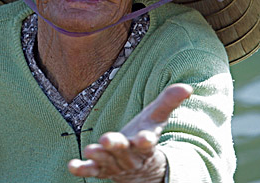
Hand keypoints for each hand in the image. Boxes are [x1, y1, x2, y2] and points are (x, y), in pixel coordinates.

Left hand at [68, 84, 192, 181]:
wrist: (141, 169)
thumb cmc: (145, 135)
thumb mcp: (156, 119)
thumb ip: (169, 102)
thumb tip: (188, 87)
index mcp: (145, 144)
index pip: (147, 142)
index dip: (146, 140)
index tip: (145, 138)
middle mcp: (131, 156)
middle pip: (124, 152)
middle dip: (116, 146)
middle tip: (106, 139)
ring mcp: (116, 165)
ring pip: (107, 162)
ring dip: (98, 156)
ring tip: (90, 150)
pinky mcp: (102, 170)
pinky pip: (92, 171)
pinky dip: (83, 169)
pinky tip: (72, 166)